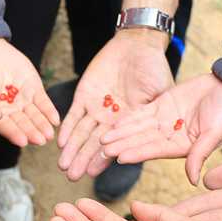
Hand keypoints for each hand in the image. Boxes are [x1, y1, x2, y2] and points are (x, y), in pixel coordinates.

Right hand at [0, 39, 59, 146]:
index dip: (14, 133)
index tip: (23, 141)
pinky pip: (43, 102)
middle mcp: (11, 110)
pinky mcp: (35, 90)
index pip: (6, 125)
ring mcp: (24, 101)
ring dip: (42, 124)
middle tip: (40, 141)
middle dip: (32, 131)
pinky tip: (55, 120)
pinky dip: (49, 110)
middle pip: (23, 123)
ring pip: (35, 115)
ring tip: (49, 134)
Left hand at [58, 29, 172, 180]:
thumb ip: (156, 113)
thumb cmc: (154, 67)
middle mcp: (111, 122)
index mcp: (130, 124)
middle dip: (83, 160)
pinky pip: (74, 115)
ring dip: (72, 149)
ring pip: (82, 133)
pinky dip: (67, 127)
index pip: (116, 145)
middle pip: (95, 144)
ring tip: (63, 166)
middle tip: (71, 177)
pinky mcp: (84, 96)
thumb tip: (157, 134)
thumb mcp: (161, 92)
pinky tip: (60, 142)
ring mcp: (98, 110)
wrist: (137, 44)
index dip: (103, 159)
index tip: (92, 174)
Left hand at [101, 73, 221, 184]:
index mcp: (181, 147)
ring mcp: (163, 122)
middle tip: (101, 151)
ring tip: (102, 139)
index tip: (119, 158)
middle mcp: (169, 137)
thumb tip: (194, 182)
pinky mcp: (160, 106)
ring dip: (120, 134)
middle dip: (122, 146)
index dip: (137, 154)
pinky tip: (113, 124)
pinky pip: (140, 113)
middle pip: (141, 142)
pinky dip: (127, 119)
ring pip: (137, 129)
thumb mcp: (214, 135)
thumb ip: (199, 155)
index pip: (154, 151)